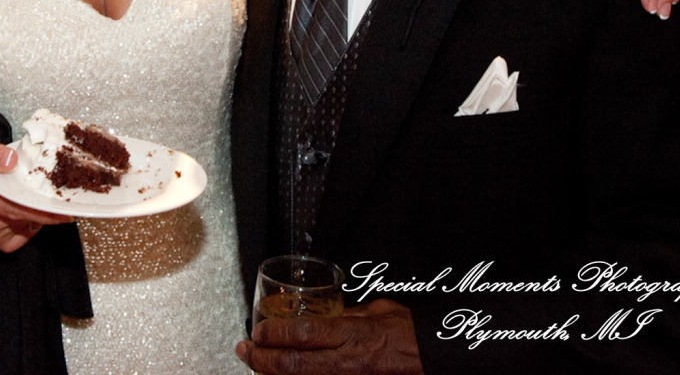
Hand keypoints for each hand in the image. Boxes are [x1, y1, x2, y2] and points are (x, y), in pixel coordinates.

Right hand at [0, 137, 70, 252]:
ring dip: (38, 213)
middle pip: (24, 216)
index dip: (41, 207)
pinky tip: (27, 209)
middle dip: (46, 209)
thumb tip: (11, 160)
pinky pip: (22, 236)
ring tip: (40, 196)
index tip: (63, 206)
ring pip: (26, 225)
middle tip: (65, 199)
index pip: (14, 205)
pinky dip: (31, 224)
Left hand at [236, 299, 423, 374]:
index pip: (305, 334)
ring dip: (273, 374)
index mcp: (353, 334)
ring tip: (255, 365)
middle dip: (263, 359)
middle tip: (244, 350)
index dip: (276, 333)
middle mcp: (347, 362)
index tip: (258, 329)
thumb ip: (348, 312)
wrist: (435, 359)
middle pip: (294, 365)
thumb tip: (324, 311)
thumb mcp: (378, 310)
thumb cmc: (410, 333)